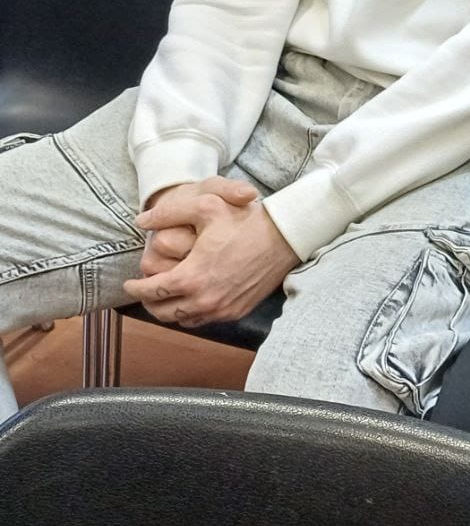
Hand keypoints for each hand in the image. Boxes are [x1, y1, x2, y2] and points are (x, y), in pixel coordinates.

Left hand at [124, 183, 296, 326]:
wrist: (285, 236)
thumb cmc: (246, 219)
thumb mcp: (206, 205)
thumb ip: (168, 212)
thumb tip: (141, 221)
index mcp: (191, 277)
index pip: (150, 291)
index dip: (134, 288)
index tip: (128, 283)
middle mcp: (204, 300)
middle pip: (162, 312)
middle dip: (148, 302)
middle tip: (144, 290)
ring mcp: (222, 309)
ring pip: (182, 321)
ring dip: (169, 310)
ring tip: (166, 295)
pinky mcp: (236, 312)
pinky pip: (204, 320)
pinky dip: (191, 313)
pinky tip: (193, 298)